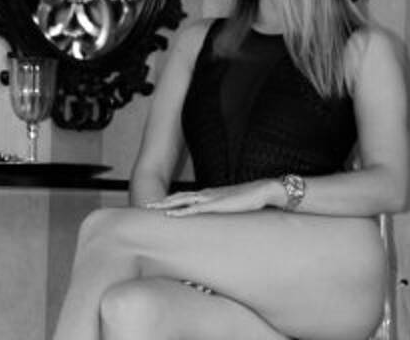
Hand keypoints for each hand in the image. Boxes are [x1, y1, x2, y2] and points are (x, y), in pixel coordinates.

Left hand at [146, 180, 270, 216]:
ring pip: (182, 201)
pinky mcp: (216, 205)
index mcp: (209, 194)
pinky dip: (180, 212)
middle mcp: (206, 194)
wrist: (262, 190)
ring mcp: (210, 199)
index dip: (171, 201)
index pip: (186, 197)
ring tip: (152, 209)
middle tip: (147, 207)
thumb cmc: (250, 200)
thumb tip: (221, 219)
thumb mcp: (233, 206)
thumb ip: (225, 211)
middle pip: (179, 197)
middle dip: (162, 202)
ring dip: (166, 205)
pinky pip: (194, 209)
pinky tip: (171, 215)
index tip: (159, 206)